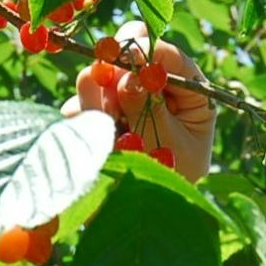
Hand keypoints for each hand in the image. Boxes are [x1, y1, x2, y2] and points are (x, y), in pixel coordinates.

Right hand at [60, 21, 215, 184]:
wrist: (148, 218)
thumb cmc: (175, 182)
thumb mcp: (174, 148)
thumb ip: (150, 112)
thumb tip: (127, 78)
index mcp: (188, 92)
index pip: (168, 55)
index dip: (145, 47)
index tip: (127, 52)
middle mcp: (151, 90)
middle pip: (126, 57)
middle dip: (113, 70)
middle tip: (105, 86)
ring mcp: (119, 102)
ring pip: (96, 80)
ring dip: (96, 100)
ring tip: (111, 132)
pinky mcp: (94, 119)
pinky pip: (77, 108)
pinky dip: (82, 122)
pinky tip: (99, 148)